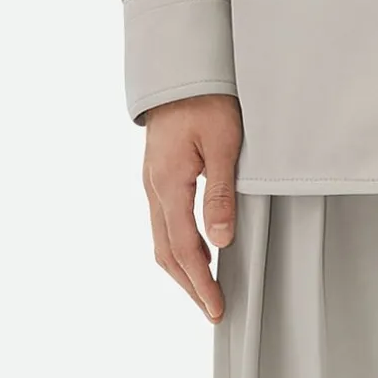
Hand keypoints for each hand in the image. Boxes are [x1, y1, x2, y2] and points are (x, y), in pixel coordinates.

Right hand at [140, 93, 243, 322]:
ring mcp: (152, 181)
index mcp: (168, 184)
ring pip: (162, 238)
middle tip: (212, 308)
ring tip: (206, 288)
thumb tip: (220, 241)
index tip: (216, 307)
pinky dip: (179, 244)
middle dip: (189, 285)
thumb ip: (220, 193)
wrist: (182, 69)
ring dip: (183, 267)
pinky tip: (198, 249)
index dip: (200, 282)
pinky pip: (164, 220)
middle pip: (166, 252)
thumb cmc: (206, 100)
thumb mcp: (224, 143)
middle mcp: (154, 188)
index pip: (184, 249)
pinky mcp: (158, 173)